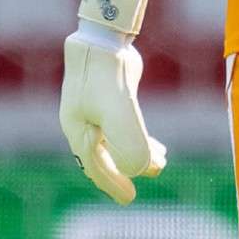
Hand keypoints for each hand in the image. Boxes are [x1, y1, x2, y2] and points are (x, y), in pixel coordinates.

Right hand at [59, 27, 167, 203]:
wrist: (104, 39)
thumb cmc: (106, 77)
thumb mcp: (120, 114)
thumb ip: (130, 144)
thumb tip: (142, 170)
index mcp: (77, 131)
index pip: (94, 166)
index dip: (112, 183)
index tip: (129, 198)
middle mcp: (83, 123)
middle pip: (104, 156)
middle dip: (125, 171)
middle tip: (141, 187)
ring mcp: (94, 110)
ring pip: (115, 141)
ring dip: (137, 154)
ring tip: (161, 164)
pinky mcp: (109, 97)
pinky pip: (122, 126)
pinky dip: (139, 138)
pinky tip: (157, 145)